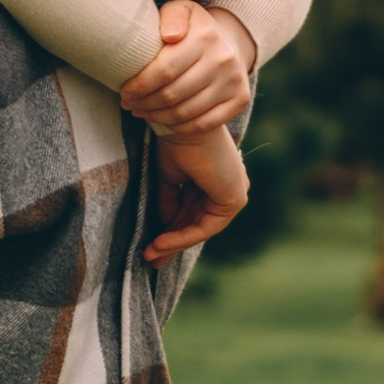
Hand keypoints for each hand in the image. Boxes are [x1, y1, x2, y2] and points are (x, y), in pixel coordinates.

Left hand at [121, 0, 252, 136]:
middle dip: (144, 103)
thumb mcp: (180, 11)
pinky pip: (203, 124)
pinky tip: (163, 120)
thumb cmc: (192, 29)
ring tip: (141, 111)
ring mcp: (234, 82)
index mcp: (205, 36)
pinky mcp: (240, 100)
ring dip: (156, 116)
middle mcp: (223, 60)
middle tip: (129, 103)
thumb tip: (169, 35)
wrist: (229, 41)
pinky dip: (178, 127)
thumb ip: (171, 17)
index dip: (139, 86)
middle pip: (172, 94)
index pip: (164, 70)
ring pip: (185, 112)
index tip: (124, 91)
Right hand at [145, 124, 248, 264]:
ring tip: (149, 253)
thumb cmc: (175, 141)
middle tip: (149, 259)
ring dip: (174, 243)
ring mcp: (234, 193)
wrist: (183, 124)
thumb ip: (168, 203)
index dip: (171, 231)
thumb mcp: (168, 178)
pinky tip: (161, 242)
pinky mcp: (234, 199)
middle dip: (172, 243)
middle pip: (198, 223)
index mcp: (217, 179)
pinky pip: (206, 227)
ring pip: (201, 229)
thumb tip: (160, 230)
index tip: (150, 246)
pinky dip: (183, 237)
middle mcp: (229, 187)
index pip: (195, 212)